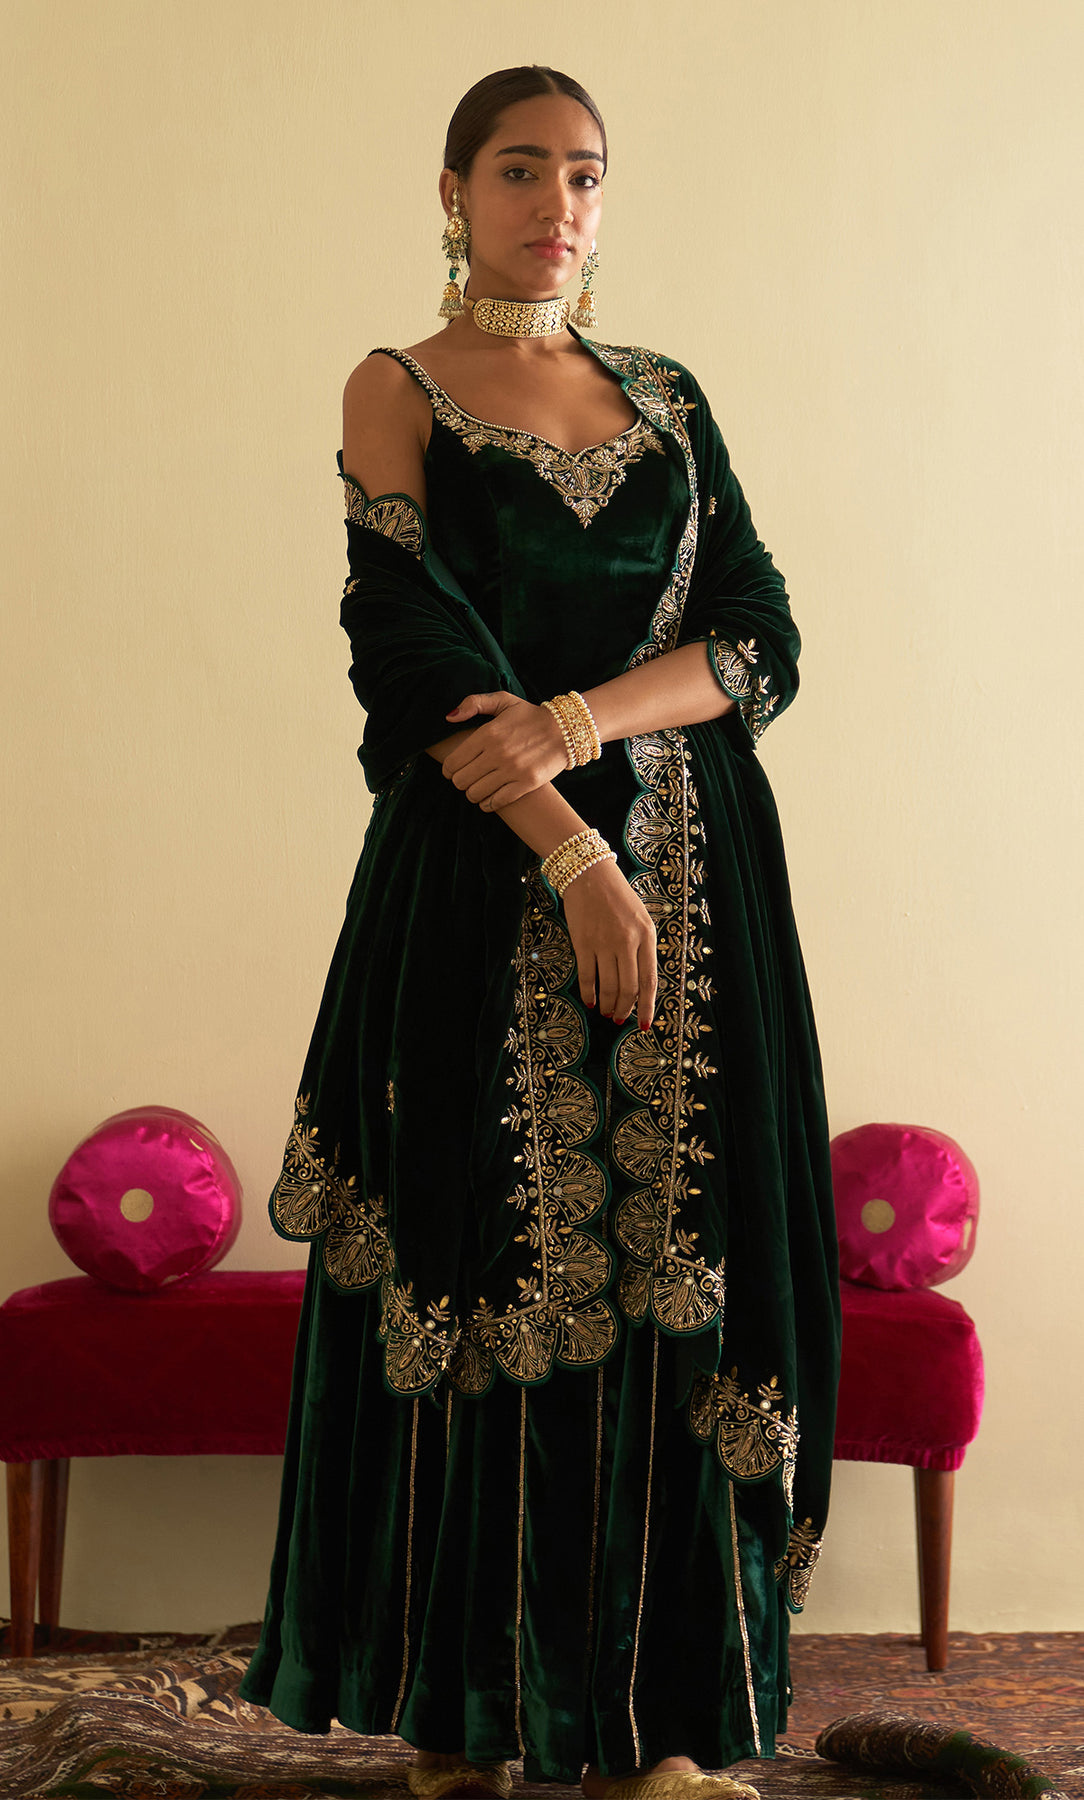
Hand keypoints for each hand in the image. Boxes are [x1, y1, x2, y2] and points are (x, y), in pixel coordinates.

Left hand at [441, 691, 569, 809]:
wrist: (565, 730)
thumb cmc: (530, 716)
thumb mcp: (503, 701)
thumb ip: (474, 703)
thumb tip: (449, 717)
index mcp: (488, 733)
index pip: (453, 762)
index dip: (448, 770)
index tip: (454, 770)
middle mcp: (497, 753)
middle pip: (461, 781)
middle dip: (460, 782)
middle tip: (467, 779)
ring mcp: (512, 770)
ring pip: (475, 794)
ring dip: (473, 794)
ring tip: (478, 789)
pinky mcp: (526, 784)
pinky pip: (496, 802)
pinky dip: (487, 804)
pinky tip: (488, 799)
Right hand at [560, 858, 657, 1030]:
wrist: (590, 874)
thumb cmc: (618, 897)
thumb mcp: (641, 919)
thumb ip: (644, 947)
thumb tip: (640, 983)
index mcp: (647, 936)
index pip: (649, 980)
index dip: (647, 1006)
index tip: (645, 1024)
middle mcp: (627, 941)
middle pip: (628, 988)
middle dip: (625, 1009)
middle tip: (620, 1018)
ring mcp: (604, 943)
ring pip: (608, 986)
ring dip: (608, 1004)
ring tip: (607, 1011)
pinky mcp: (583, 942)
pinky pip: (587, 976)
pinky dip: (589, 993)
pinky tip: (590, 1001)